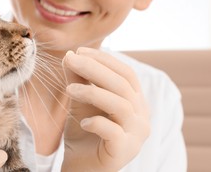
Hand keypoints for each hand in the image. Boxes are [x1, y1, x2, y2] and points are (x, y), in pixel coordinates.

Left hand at [61, 47, 150, 171]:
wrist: (81, 167)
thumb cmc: (84, 133)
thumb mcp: (80, 102)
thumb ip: (78, 79)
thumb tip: (70, 54)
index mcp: (136, 101)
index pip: (126, 73)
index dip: (104, 60)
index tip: (79, 51)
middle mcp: (142, 117)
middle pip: (122, 85)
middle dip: (94, 70)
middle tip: (71, 61)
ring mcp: (136, 136)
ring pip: (120, 105)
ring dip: (92, 93)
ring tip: (69, 90)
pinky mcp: (124, 151)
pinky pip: (113, 131)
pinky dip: (97, 123)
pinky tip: (82, 121)